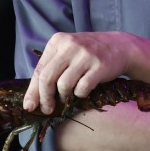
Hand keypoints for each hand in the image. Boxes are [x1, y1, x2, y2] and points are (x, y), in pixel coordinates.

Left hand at [24, 32, 140, 114]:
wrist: (120, 46)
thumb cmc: (88, 54)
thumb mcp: (67, 52)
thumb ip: (51, 67)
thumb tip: (34, 96)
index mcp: (58, 41)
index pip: (39, 69)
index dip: (32, 91)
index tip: (29, 106)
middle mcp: (70, 46)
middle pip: (47, 78)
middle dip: (44, 98)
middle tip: (47, 109)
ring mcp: (85, 55)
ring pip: (64, 85)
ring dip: (64, 96)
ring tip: (68, 97)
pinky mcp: (99, 66)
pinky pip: (82, 88)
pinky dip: (80, 94)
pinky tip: (83, 90)